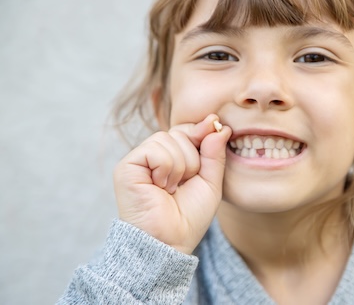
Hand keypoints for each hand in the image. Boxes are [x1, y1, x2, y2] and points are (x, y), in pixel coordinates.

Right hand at [113, 114, 231, 253]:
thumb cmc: (189, 216)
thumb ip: (214, 153)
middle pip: (179, 132)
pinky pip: (155, 150)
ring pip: (167, 139)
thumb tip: (217, 125)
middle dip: (192, 158)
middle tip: (184, 184)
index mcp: (172, 158)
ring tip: (171, 189)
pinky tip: (160, 187)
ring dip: (180, 167)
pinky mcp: (127, 166)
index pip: (186, 130)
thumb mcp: (211, 181)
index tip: (216, 123)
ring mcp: (139, 160)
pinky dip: (165, 169)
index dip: (201, 129)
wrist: (170, 241)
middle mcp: (153, 156)